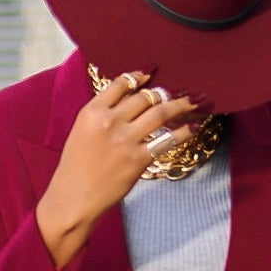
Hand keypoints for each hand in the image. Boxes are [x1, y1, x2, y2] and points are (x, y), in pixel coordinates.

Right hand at [35, 70, 202, 268]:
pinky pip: (167, 140)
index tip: (153, 72)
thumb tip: (131, 99)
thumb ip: (103, 114)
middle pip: (145, 97)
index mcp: (92, 111)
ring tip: (195, 100)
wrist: (74, 198)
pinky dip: (183, 132)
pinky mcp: (138, 160)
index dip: (140, 76)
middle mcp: (110, 121)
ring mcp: (125, 140)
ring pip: (160, 113)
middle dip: (166, 91)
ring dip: (181, 105)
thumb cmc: (76, 167)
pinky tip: (193, 127)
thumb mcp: (82, 132)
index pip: (121, 83)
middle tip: (182, 89)